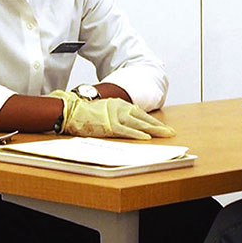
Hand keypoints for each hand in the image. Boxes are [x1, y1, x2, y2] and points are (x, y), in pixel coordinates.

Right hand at [58, 90, 175, 138]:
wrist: (70, 109)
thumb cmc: (82, 111)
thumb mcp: (102, 109)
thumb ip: (112, 114)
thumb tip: (119, 122)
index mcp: (118, 104)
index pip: (139, 113)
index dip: (151, 120)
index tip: (160, 126)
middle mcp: (119, 108)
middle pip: (144, 118)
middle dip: (158, 126)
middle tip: (171, 132)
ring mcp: (115, 116)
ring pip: (139, 124)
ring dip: (154, 130)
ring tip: (166, 135)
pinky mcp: (109, 125)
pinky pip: (126, 131)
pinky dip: (137, 135)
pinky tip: (147, 138)